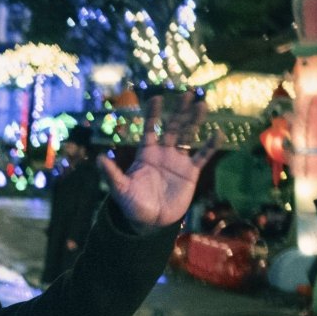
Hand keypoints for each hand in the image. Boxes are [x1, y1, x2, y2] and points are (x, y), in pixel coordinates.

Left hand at [101, 93, 219, 231]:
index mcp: (146, 153)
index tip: (157, 98)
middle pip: (173, 128)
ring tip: (202, 105)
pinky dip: (210, 145)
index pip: (150, 129)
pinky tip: (218, 133)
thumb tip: (98, 159)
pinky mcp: (191, 172)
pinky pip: (202, 156)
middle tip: (187, 93)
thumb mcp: (120, 189)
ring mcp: (178, 161)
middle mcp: (163, 153)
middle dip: (179, 111)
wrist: (149, 221)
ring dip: (195, 121)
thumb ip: (111, 173)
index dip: (153, 114)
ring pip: (189, 136)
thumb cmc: (132, 204)